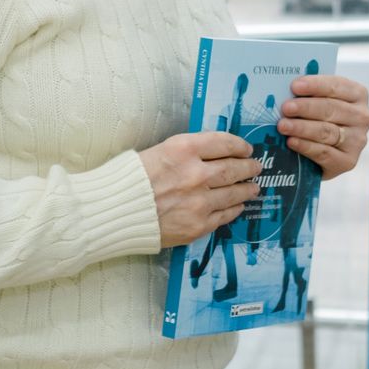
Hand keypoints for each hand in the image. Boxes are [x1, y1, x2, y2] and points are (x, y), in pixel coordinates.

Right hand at [139, 132, 261, 245]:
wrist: (112, 212)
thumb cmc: (130, 178)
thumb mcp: (160, 151)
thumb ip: (189, 152)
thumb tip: (215, 153)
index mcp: (183, 150)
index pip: (224, 143)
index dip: (240, 145)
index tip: (246, 148)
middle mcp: (195, 174)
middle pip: (234, 168)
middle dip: (248, 167)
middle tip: (255, 167)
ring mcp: (199, 201)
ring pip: (234, 193)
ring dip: (247, 189)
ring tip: (253, 187)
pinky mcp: (197, 225)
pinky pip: (224, 215)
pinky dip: (234, 209)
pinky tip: (237, 206)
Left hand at [280, 74, 368, 178]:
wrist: (325, 154)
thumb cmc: (319, 119)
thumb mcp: (319, 102)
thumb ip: (309, 94)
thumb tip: (286, 90)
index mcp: (358, 94)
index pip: (337, 86)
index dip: (315, 85)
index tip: (295, 86)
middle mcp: (362, 117)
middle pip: (331, 109)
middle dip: (306, 107)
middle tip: (286, 108)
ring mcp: (357, 140)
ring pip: (327, 131)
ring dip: (302, 128)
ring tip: (282, 125)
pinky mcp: (348, 162)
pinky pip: (324, 153)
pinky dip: (305, 146)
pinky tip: (291, 142)